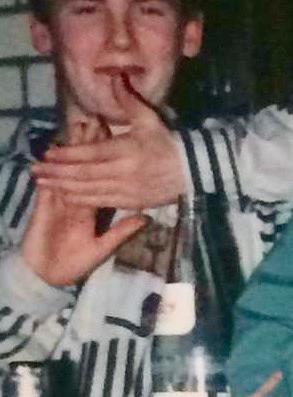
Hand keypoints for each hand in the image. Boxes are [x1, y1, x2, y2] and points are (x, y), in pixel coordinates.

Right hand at [20, 113, 154, 287]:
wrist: (49, 275)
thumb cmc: (75, 262)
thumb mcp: (103, 247)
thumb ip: (122, 230)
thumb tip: (144, 217)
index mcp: (89, 207)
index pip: (100, 178)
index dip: (105, 162)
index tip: (113, 141)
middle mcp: (74, 200)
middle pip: (81, 168)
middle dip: (86, 147)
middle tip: (92, 121)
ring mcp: (57, 200)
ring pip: (66, 171)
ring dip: (69, 151)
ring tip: (74, 128)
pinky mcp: (44, 205)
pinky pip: (49, 184)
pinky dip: (51, 169)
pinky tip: (52, 154)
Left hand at [31, 74, 185, 218]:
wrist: (194, 170)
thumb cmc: (168, 142)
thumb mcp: (148, 118)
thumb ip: (127, 98)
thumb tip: (114, 75)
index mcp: (126, 151)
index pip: (89, 154)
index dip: (67, 155)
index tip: (48, 153)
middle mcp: (124, 173)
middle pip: (84, 175)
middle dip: (58, 174)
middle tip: (36, 172)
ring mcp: (127, 191)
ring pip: (90, 191)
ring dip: (65, 188)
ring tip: (45, 184)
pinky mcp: (132, 202)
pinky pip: (102, 203)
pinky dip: (82, 200)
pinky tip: (67, 197)